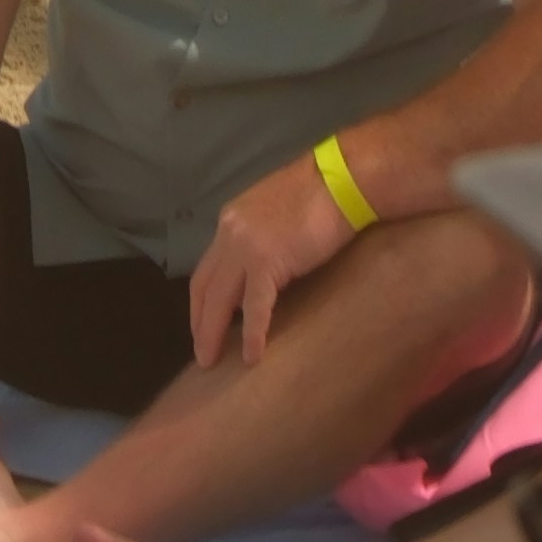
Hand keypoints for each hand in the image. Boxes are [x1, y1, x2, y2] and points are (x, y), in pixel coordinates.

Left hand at [187, 151, 357, 377]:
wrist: (342, 179)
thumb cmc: (320, 194)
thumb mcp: (277, 215)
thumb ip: (262, 239)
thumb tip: (263, 271)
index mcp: (232, 220)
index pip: (207, 267)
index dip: (203, 299)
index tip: (203, 323)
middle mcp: (229, 232)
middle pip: (205, 286)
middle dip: (200, 321)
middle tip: (202, 352)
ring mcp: (244, 246)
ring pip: (219, 299)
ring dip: (212, 333)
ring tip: (211, 362)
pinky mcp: (266, 260)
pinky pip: (254, 307)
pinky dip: (252, 334)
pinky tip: (251, 357)